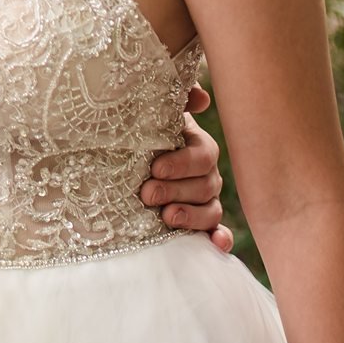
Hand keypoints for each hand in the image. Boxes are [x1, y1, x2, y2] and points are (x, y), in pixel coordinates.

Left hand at [141, 85, 232, 253]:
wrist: (124, 157)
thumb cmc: (140, 131)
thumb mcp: (152, 112)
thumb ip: (175, 99)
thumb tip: (201, 98)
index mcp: (196, 146)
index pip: (203, 155)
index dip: (181, 163)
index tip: (154, 168)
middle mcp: (206, 174)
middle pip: (205, 186)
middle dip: (176, 190)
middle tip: (147, 194)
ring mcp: (205, 200)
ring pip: (211, 210)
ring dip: (191, 215)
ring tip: (167, 217)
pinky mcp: (199, 223)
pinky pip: (216, 231)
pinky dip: (219, 238)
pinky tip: (216, 245)